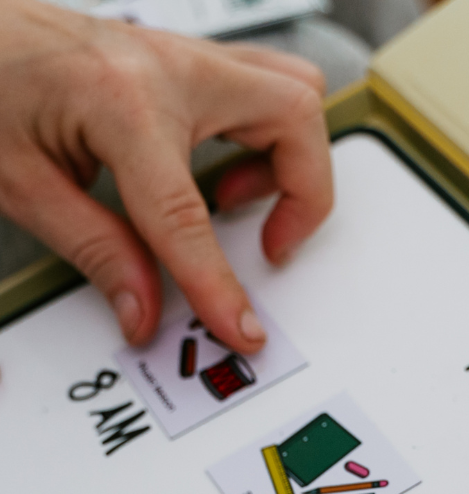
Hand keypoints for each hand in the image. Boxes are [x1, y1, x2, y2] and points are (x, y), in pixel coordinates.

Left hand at [0, 0, 332, 350]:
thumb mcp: (24, 183)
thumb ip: (95, 252)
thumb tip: (142, 307)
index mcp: (122, 101)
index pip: (190, 215)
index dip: (219, 285)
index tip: (239, 325)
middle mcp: (166, 66)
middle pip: (295, 116)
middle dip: (303, 194)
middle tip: (270, 245)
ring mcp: (179, 54)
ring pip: (294, 89)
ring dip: (289, 157)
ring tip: (239, 204)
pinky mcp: (179, 58)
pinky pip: (262, 85)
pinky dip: (264, 135)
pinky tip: (218, 170)